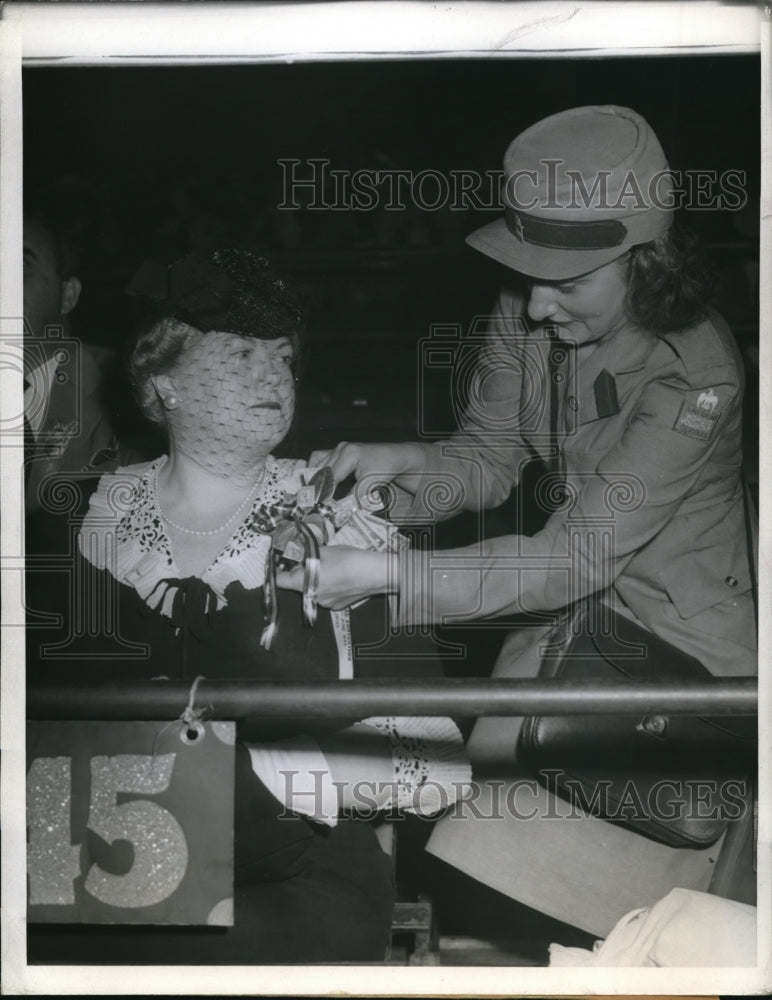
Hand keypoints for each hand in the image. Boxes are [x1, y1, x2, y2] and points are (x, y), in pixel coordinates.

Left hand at [276, 545, 396, 609]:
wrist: (375, 574)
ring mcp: (326, 604)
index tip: (278, 562)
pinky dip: (329, 585)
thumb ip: (306, 553)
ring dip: (316, 578)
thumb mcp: (323, 550)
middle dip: (302, 571)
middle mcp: (312, 598)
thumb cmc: (349, 560)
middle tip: (310, 557)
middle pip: (298, 584)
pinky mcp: (338, 605)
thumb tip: (297, 552)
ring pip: (314, 589)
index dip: (277, 570)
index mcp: (304, 584)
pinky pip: (327, 594)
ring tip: (330, 565)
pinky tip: (340, 575)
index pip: (280, 581)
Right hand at [307, 441, 423, 505]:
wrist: (396, 457)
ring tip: (315, 494)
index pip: (330, 476)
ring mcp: (339, 448)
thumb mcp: (370, 485)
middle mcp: (341, 448)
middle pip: (321, 470)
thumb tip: (341, 510)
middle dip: (317, 486)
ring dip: (317, 479)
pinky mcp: (339, 451)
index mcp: (348, 454)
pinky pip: (322, 460)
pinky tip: (319, 484)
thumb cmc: (386, 468)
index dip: (323, 492)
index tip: (318, 505)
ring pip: (319, 464)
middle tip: (314, 503)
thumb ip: (354, 497)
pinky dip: (320, 472)